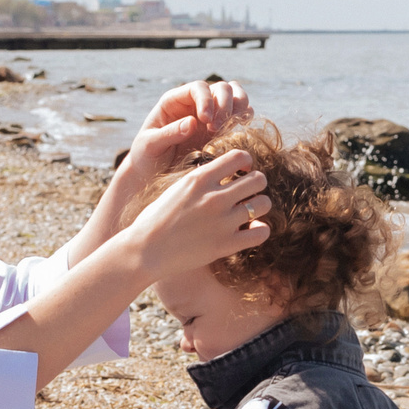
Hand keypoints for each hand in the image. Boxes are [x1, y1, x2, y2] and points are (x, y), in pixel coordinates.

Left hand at [123, 80, 252, 186]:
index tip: (207, 120)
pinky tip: (240, 131)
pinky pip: (240, 114)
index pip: (198, 88)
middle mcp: (195, 103)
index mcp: (175, 101)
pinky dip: (245, 118)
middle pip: (221, 88)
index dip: (207, 100)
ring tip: (233, 127)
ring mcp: (211, 115)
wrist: (152, 174)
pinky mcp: (221, 129)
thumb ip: (169, 133)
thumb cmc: (146, 157)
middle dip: (225, 105)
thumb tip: (192, 122)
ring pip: (235, 96)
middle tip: (217, 129)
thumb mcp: (150, 145)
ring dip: (239, 107)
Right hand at [125, 149, 270, 277]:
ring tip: (250, 212)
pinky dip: (260, 230)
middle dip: (256, 184)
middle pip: (258, 179)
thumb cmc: (155, 219)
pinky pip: (262, 232)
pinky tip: (251, 231)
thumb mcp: (176, 188)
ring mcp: (222, 222)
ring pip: (264, 204)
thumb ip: (200, 179)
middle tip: (247, 194)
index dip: (246, 163)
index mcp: (199, 178)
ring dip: (260, 206)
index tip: (242, 172)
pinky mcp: (225, 245)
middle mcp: (214, 197)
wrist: (144, 251)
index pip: (240, 157)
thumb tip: (222, 172)